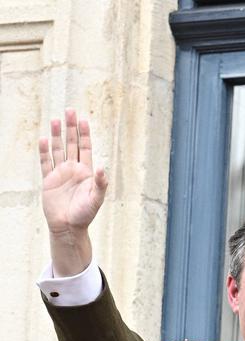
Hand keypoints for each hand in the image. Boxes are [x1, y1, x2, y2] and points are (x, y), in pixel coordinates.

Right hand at [39, 109, 107, 273]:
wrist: (68, 227)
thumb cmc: (84, 215)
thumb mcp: (96, 199)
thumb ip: (100, 183)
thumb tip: (102, 167)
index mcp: (86, 173)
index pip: (85, 148)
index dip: (84, 134)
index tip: (83, 120)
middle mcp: (73, 170)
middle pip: (71, 144)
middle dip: (71, 128)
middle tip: (70, 111)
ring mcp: (60, 174)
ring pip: (58, 150)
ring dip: (57, 135)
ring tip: (56, 120)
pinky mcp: (49, 181)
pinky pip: (46, 162)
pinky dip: (44, 151)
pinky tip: (44, 139)